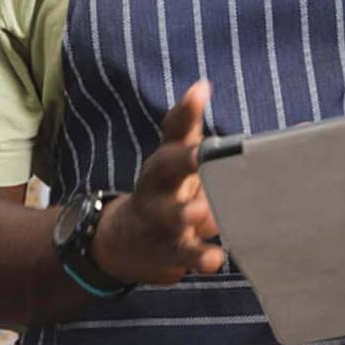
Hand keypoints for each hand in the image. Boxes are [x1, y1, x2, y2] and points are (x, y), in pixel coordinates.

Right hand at [91, 81, 222, 284]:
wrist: (129, 241)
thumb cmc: (167, 190)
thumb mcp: (176, 157)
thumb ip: (190, 126)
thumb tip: (203, 85)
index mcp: (165, 158)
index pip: (173, 130)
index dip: (185, 111)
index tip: (199, 92)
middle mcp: (159, 185)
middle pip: (165, 168)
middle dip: (182, 159)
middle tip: (200, 153)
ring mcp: (162, 218)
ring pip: (171, 214)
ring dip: (185, 213)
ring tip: (200, 212)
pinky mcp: (171, 249)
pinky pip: (186, 254)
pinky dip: (200, 257)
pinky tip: (215, 259)